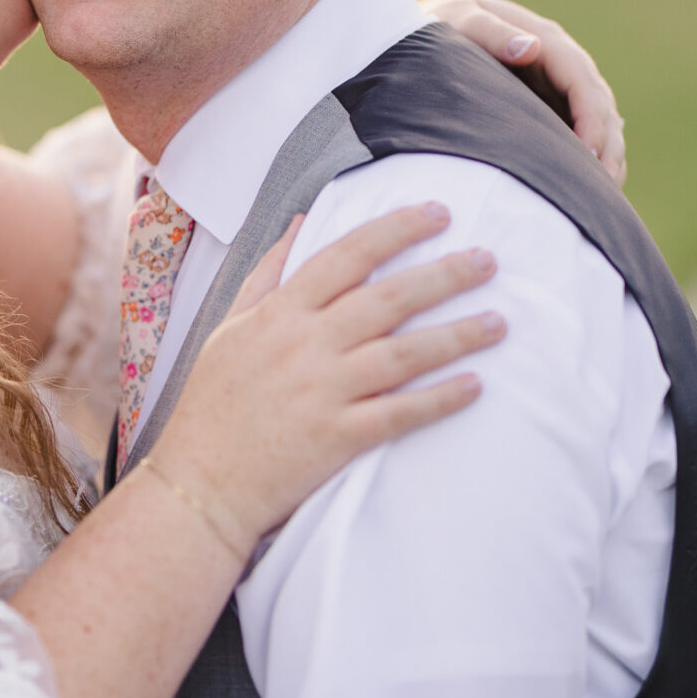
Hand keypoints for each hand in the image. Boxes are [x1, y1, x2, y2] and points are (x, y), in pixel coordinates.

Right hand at [153, 203, 503, 551]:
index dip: (397, 229)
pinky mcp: (336, 438)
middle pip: (387, 299)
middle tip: (488, 260)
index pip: (347, 256)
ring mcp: (321, 392)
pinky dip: (438, 399)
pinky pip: (398, 414)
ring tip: (498, 321)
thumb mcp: (228, 326)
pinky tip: (474, 385)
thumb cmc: (211, 405)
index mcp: (278, 313)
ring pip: (402, 353)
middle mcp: (303, 345)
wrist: (198, 484)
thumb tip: (303, 222)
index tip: (438, 213)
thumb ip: (267, 273)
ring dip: (456, 335)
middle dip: (444, 274)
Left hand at [426, 0, 624, 183]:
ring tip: (601, 197)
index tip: (589, 153)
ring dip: (605, 156)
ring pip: (598, 121)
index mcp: (546, 40)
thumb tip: (530, 47)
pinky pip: (579, 132)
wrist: (429, 29)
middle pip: (599, 104)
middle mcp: (560, 63)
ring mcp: (558, 86)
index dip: (591, 116)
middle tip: (605, 187)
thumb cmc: (443, 26)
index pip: (582, 79)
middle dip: (606, 145)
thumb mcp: (462, 21)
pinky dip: (590, 159)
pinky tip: (589, 190)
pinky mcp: (549, 106)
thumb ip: (491, 33)